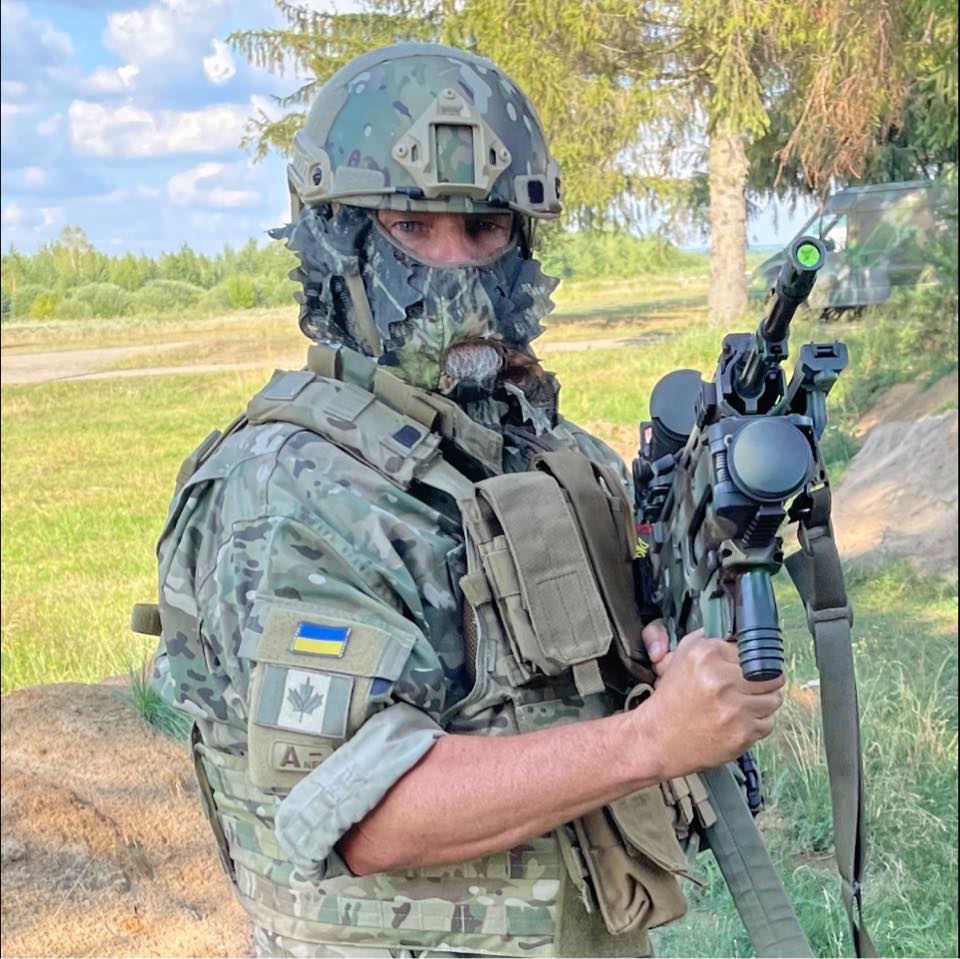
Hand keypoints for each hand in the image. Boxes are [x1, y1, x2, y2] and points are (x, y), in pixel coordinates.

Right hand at [631, 627, 784, 779]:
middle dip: (764, 680)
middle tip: (750, 687)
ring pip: (774, 699)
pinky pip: (769, 722)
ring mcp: (734, 708)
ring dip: (763, 702)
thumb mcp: (683, 655)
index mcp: (707, 655)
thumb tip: (741, 631)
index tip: (748, 666)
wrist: (660, 738)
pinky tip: (739, 721)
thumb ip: (711, 639)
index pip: (753, 649)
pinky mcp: (742, 733)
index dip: (751, 659)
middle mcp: (721, 680)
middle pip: (770, 675)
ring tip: (743, 705)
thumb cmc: (674, 697)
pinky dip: (758, 723)